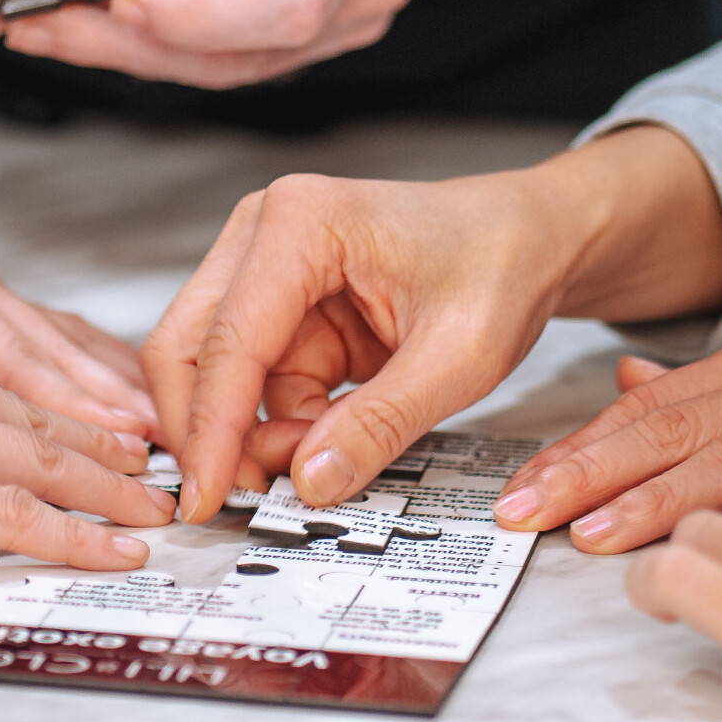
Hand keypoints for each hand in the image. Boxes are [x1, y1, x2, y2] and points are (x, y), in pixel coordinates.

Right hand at [0, 304, 173, 568]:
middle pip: (39, 412)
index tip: (111, 426)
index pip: (4, 371)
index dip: (70, 404)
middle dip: (108, 446)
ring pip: (42, 460)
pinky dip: (74, 536)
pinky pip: (11, 514)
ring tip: (153, 513)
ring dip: (109, 492)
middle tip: (159, 469)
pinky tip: (111, 549)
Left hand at [1, 0, 509, 87]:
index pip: (287, 1)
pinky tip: (102, 20)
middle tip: (35, 25)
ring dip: (139, 54)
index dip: (199, 17)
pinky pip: (244, 51)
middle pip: (247, 52)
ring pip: (238, 64)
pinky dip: (170, 43)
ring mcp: (355, 12)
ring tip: (47, 27)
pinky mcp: (327, 18)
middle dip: (132, 47)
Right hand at [147, 127, 721, 521]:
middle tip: (238, 499)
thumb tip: (310, 483)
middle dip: (210, 428)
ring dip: (254, 430)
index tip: (208, 496)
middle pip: (189, 346)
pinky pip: (256, 377)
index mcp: (301, 222)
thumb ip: (381, 424)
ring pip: (219, 370)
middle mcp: (266, 232)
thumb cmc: (503, 265)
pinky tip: (321, 441)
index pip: (229, 341)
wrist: (532, 238)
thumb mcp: (460, 357)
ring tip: (315, 465)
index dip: (212, 428)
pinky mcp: (281, 302)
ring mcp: (267, 264)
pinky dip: (279, 421)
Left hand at [496, 293, 721, 551]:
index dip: (590, 440)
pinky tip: (683, 552)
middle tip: (522, 509)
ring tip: (583, 534)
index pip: (661, 401)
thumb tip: (625, 376)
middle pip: (672, 428)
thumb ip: (715, 378)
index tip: (526, 476)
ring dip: (647, 501)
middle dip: (590, 471)